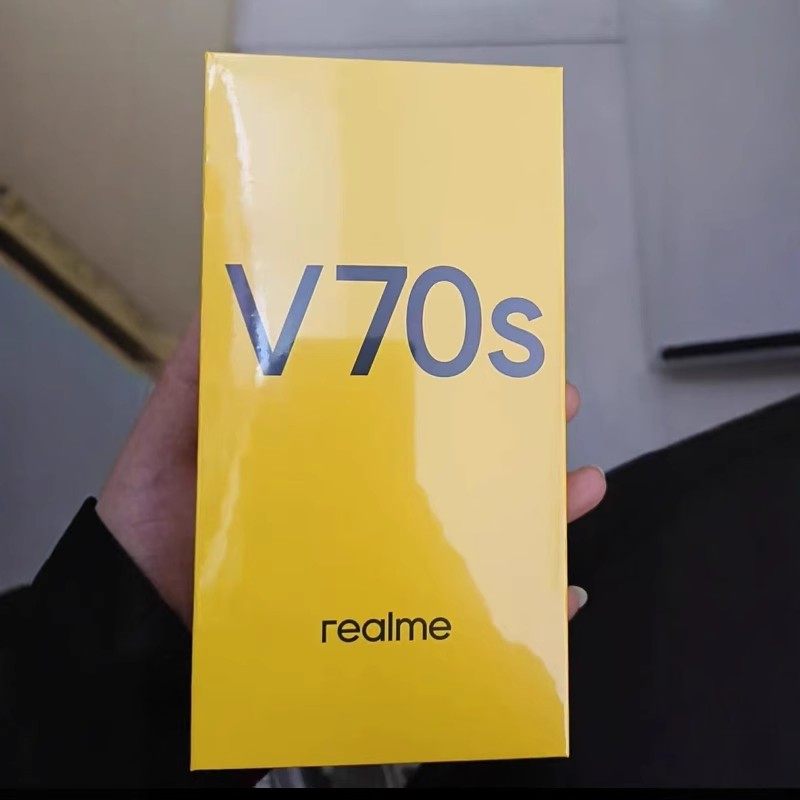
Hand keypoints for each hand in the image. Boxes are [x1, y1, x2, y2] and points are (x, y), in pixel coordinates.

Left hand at [98, 319, 604, 625]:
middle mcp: (368, 504)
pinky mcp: (388, 621)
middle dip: (516, 433)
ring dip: (541, 509)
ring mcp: (383, 563)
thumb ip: (197, 377)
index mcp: (330, 455)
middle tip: (560, 401)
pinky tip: (564, 595)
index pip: (407, 409)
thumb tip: (232, 290)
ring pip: (480, 532)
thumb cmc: (157, 534)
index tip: (498, 343)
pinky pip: (470, 621)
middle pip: (458, 464)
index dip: (454, 378)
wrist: (141, 635)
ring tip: (584, 484)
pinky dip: (523, 610)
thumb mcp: (172, 441)